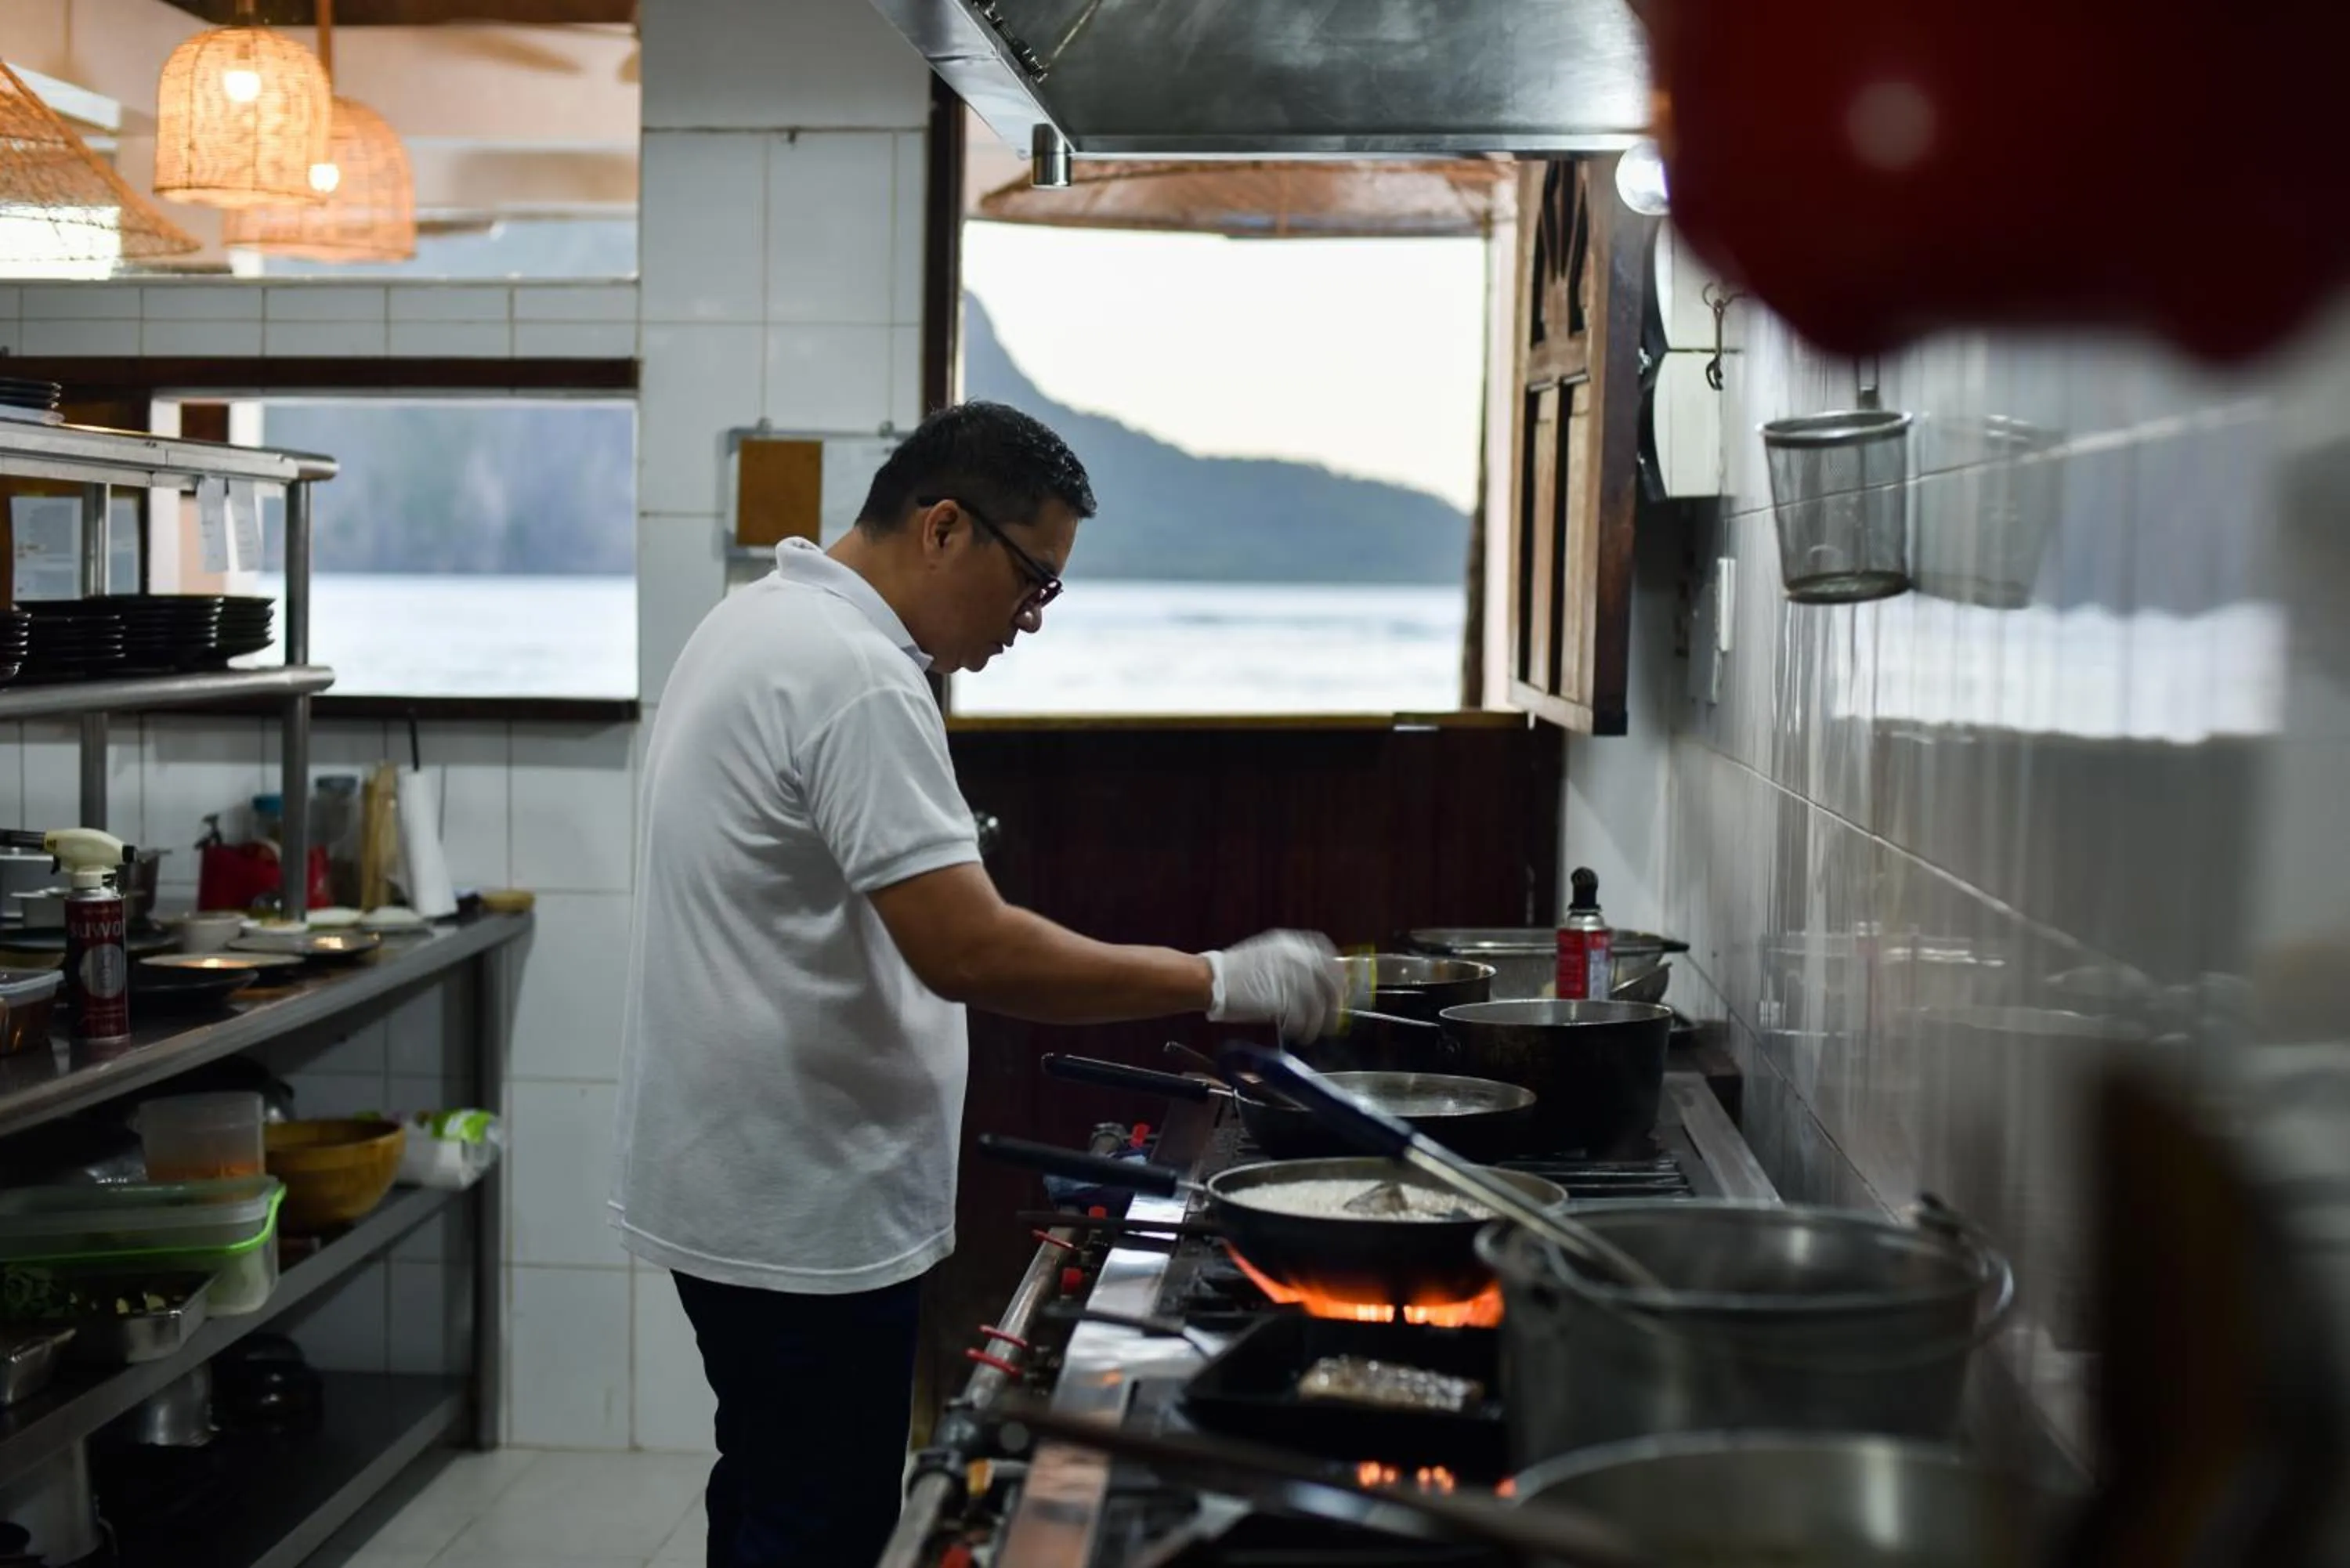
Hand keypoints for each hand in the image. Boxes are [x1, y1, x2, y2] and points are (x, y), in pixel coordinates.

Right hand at [1203, 930, 1344, 1040]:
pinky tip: (1298, 1034)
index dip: (1337, 973)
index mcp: (1290, 943)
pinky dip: (1304, 1028)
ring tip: (1311, 1032)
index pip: (1327, 953)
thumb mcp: (1266, 955)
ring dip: (1319, 1021)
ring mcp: (1288, 977)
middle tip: (1333, 1017)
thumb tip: (1312, 981)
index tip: (1339, 987)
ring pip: (1318, 1002)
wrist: (1211, 979)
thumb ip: (1290, 964)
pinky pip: (1302, 1017)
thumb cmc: (1233, 971)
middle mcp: (1294, 957)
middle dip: (1335, 1001)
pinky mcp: (1280, 998)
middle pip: (1329, 980)